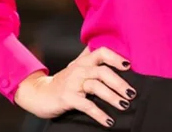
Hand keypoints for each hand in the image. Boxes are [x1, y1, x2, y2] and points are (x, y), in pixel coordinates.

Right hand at [14, 47, 134, 127]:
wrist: (40, 94)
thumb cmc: (62, 81)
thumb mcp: (75, 66)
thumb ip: (89, 57)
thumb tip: (105, 49)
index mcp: (83, 62)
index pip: (101, 52)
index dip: (115, 57)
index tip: (129, 65)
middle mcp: (78, 70)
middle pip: (102, 71)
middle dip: (119, 82)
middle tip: (131, 93)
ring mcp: (72, 84)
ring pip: (96, 86)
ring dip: (112, 96)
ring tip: (124, 105)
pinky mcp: (68, 98)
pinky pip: (87, 105)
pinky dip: (99, 114)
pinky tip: (109, 121)